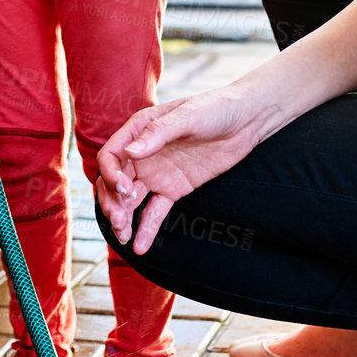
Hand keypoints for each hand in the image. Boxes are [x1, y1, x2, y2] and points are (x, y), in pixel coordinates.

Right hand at [96, 88, 272, 254]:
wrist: (246, 121)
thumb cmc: (214, 108)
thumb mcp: (187, 116)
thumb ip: (158, 134)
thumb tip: (130, 153)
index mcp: (139, 131)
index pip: (112, 156)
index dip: (111, 175)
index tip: (124, 190)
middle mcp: (143, 154)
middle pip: (115, 182)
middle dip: (112, 202)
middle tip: (120, 221)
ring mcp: (158, 174)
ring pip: (131, 200)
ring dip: (123, 218)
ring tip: (124, 237)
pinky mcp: (174, 189)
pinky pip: (155, 211)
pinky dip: (147, 229)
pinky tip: (140, 247)